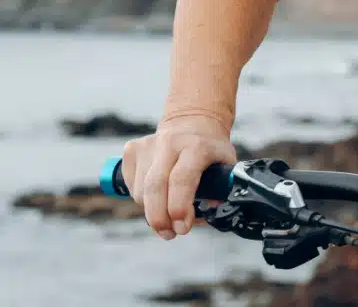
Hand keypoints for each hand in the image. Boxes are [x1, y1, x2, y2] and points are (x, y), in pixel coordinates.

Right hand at [121, 113, 236, 239]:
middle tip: (169, 234)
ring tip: (167, 216)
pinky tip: (157, 196)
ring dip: (152, 211)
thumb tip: (211, 209)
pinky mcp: (131, 149)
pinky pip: (131, 186)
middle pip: (155, 187)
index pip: (182, 179)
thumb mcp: (226, 163)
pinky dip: (142, 199)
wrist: (192, 121)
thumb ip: (222, 187)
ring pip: (141, 191)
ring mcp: (148, 145)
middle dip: (159, 218)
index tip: (183, 228)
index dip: (180, 207)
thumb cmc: (210, 149)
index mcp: (197, 146)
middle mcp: (170, 143)